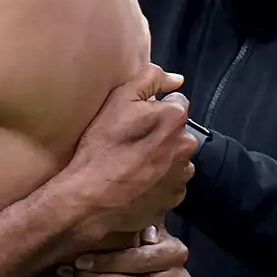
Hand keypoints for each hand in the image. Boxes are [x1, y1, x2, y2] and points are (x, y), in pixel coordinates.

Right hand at [63, 65, 195, 243]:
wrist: (91, 195)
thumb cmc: (101, 147)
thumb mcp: (118, 100)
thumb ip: (149, 79)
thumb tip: (175, 79)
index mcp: (174, 118)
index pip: (176, 103)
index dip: (154, 108)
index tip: (135, 120)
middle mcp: (185, 146)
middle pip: (176, 132)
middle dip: (159, 134)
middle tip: (130, 143)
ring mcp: (181, 174)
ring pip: (174, 158)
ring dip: (160, 159)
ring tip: (131, 164)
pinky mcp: (174, 197)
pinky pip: (170, 183)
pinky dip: (157, 182)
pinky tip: (135, 181)